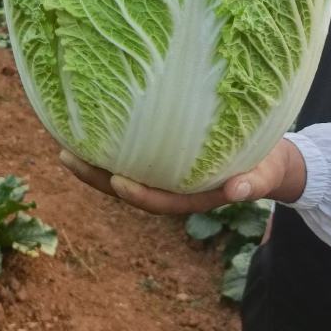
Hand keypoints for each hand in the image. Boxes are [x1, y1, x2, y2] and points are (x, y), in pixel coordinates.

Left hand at [59, 138, 306, 215]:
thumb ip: (253, 183)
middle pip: (128, 187)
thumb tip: (238, 192)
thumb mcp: (265, 174)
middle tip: (65, 157)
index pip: (159, 201)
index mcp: (193, 195)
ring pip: (123, 171)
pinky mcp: (161, 157)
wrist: (267, 161)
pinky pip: (130, 154)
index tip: (116, 181)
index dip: (138, 194)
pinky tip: (86, 130)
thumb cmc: (265, 165)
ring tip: (62, 146)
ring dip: (93, 163)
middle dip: (96, 177)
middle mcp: (171, 187)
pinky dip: (108, 146)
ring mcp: (163, 173)